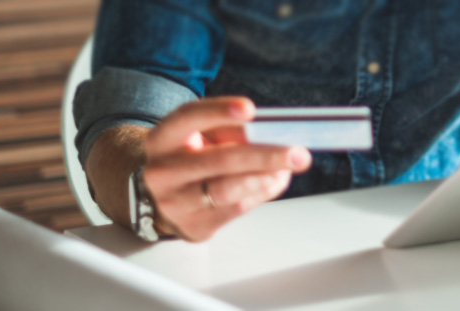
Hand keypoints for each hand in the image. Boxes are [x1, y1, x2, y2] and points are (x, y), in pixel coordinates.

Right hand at [142, 97, 311, 241]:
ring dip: (265, 178)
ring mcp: (174, 203)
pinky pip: (236, 209)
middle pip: (219, 160)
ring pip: (228, 189)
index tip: (250, 110)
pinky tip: (274, 181)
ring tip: (288, 168)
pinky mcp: (193, 226)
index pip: (188, 118)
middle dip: (264, 155)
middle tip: (297, 153)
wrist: (165, 198)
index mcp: (163, 139)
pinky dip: (261, 192)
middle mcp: (162, 171)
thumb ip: (231, 132)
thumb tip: (272, 136)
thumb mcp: (202, 137)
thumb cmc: (192, 159)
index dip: (219, 112)